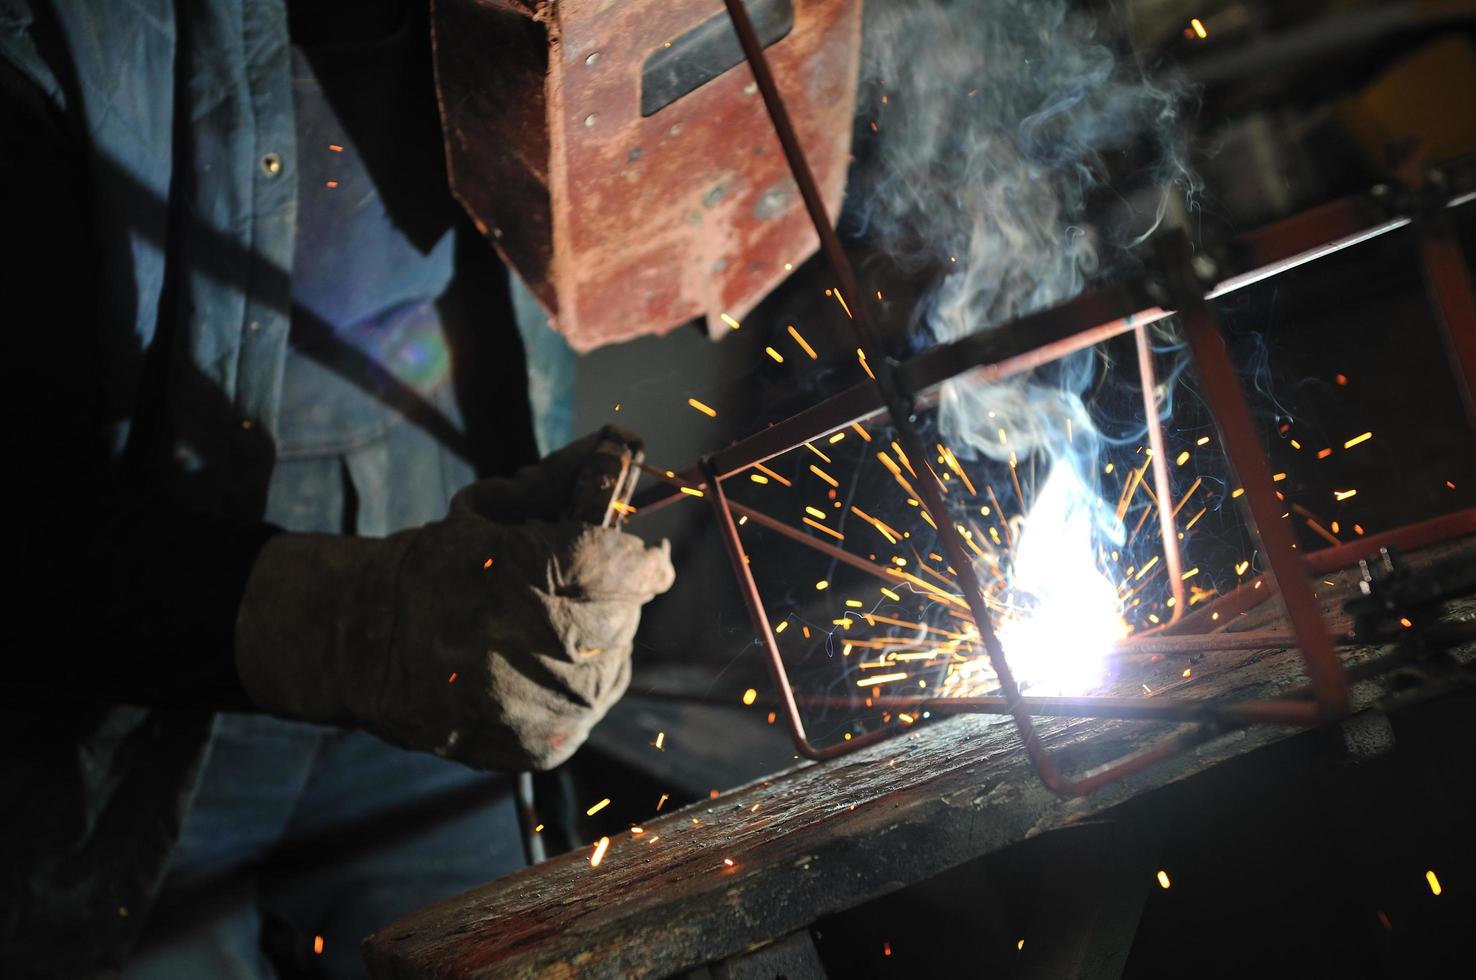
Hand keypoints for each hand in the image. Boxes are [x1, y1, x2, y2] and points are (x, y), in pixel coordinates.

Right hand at [234, 435, 673, 770]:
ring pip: (617, 663)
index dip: (642, 557)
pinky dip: (580, 684)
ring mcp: (539, 703)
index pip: (625, 564)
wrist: (362, 642)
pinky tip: (544, 667)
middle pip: (626, 614)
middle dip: (617, 595)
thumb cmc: (434, 566)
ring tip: (554, 627)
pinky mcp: (540, 746)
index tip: (647, 554)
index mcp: (523, 572)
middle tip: (583, 587)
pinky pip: (592, 708)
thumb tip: (620, 444)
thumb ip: (561, 481)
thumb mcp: (491, 510)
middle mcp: (536, 643)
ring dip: (602, 640)